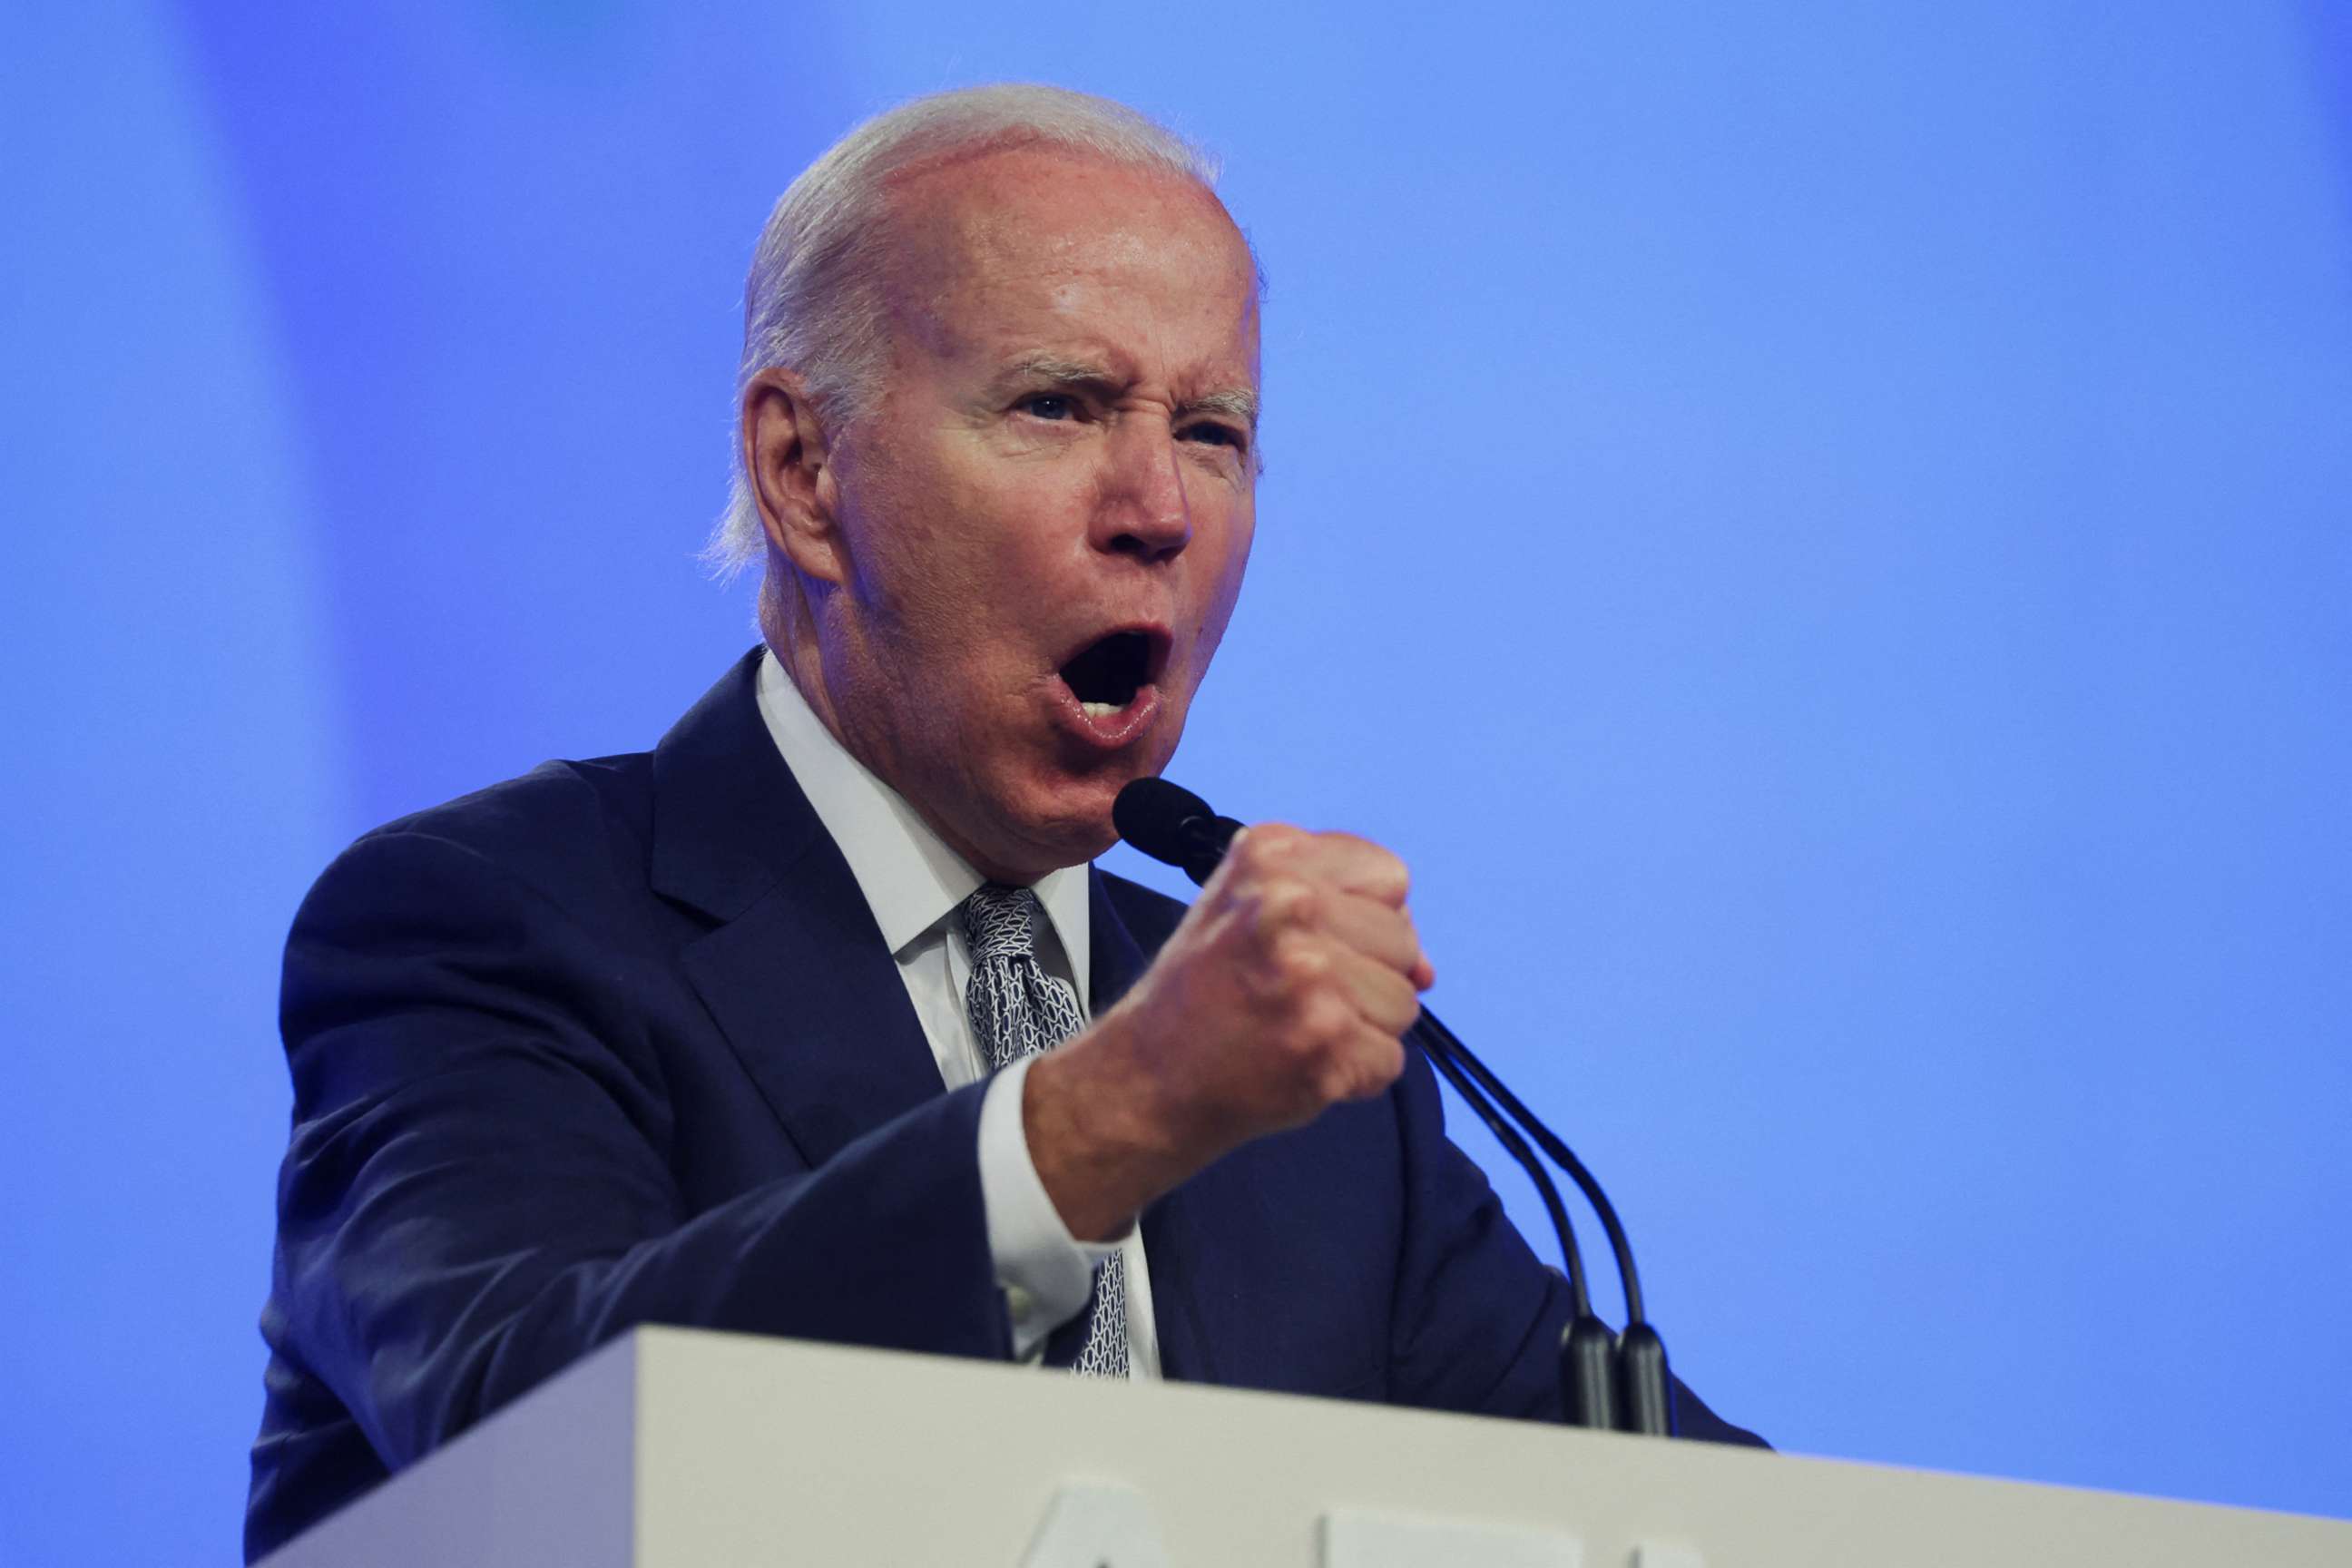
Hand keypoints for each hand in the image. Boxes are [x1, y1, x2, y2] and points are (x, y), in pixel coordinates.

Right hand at [1025, 823, 1435, 1238]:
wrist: (1144, 1078)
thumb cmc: (1202, 991)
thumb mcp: (1247, 906)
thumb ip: (1340, 908)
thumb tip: (1427, 969)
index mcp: (1270, 855)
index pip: (1390, 877)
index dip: (1366, 918)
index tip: (1322, 943)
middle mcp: (1290, 905)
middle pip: (1404, 942)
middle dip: (1367, 977)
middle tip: (1296, 997)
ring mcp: (1310, 976)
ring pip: (1405, 1003)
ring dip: (1363, 1028)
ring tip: (1295, 1029)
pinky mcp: (1325, 1044)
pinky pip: (1390, 1060)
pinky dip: (1354, 1074)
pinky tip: (1298, 1064)